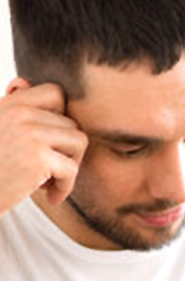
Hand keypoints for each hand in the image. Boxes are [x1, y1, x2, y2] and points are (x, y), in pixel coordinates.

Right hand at [0, 81, 86, 215]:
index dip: (60, 119)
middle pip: (71, 123)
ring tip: (49, 180)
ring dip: (70, 164)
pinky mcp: (37, 156)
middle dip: (65, 150)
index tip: (49, 144)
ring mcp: (29, 132)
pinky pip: (72, 168)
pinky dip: (65, 187)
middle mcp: (18, 113)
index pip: (56, 94)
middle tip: (48, 171)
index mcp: (9, 105)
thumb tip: (22, 83)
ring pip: (78, 141)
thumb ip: (13, 108)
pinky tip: (50, 197)